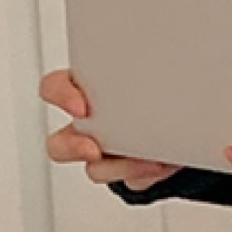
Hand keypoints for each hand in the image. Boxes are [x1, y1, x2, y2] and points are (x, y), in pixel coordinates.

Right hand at [39, 69, 179, 191]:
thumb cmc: (151, 88)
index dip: (60, 96)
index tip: (80, 106)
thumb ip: (137, 67)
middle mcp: (87, 126)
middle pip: (58, 143)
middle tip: (93, 149)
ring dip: (119, 167)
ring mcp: (103, 154)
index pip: (53, 88)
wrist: (177, 122)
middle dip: (73, 147)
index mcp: (82, 92)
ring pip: (94, 169)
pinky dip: (145, 174)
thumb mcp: (141, 70)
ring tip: (149, 158)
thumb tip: (158, 49)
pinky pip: (129, 181)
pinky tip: (163, 162)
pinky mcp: (126, 173)